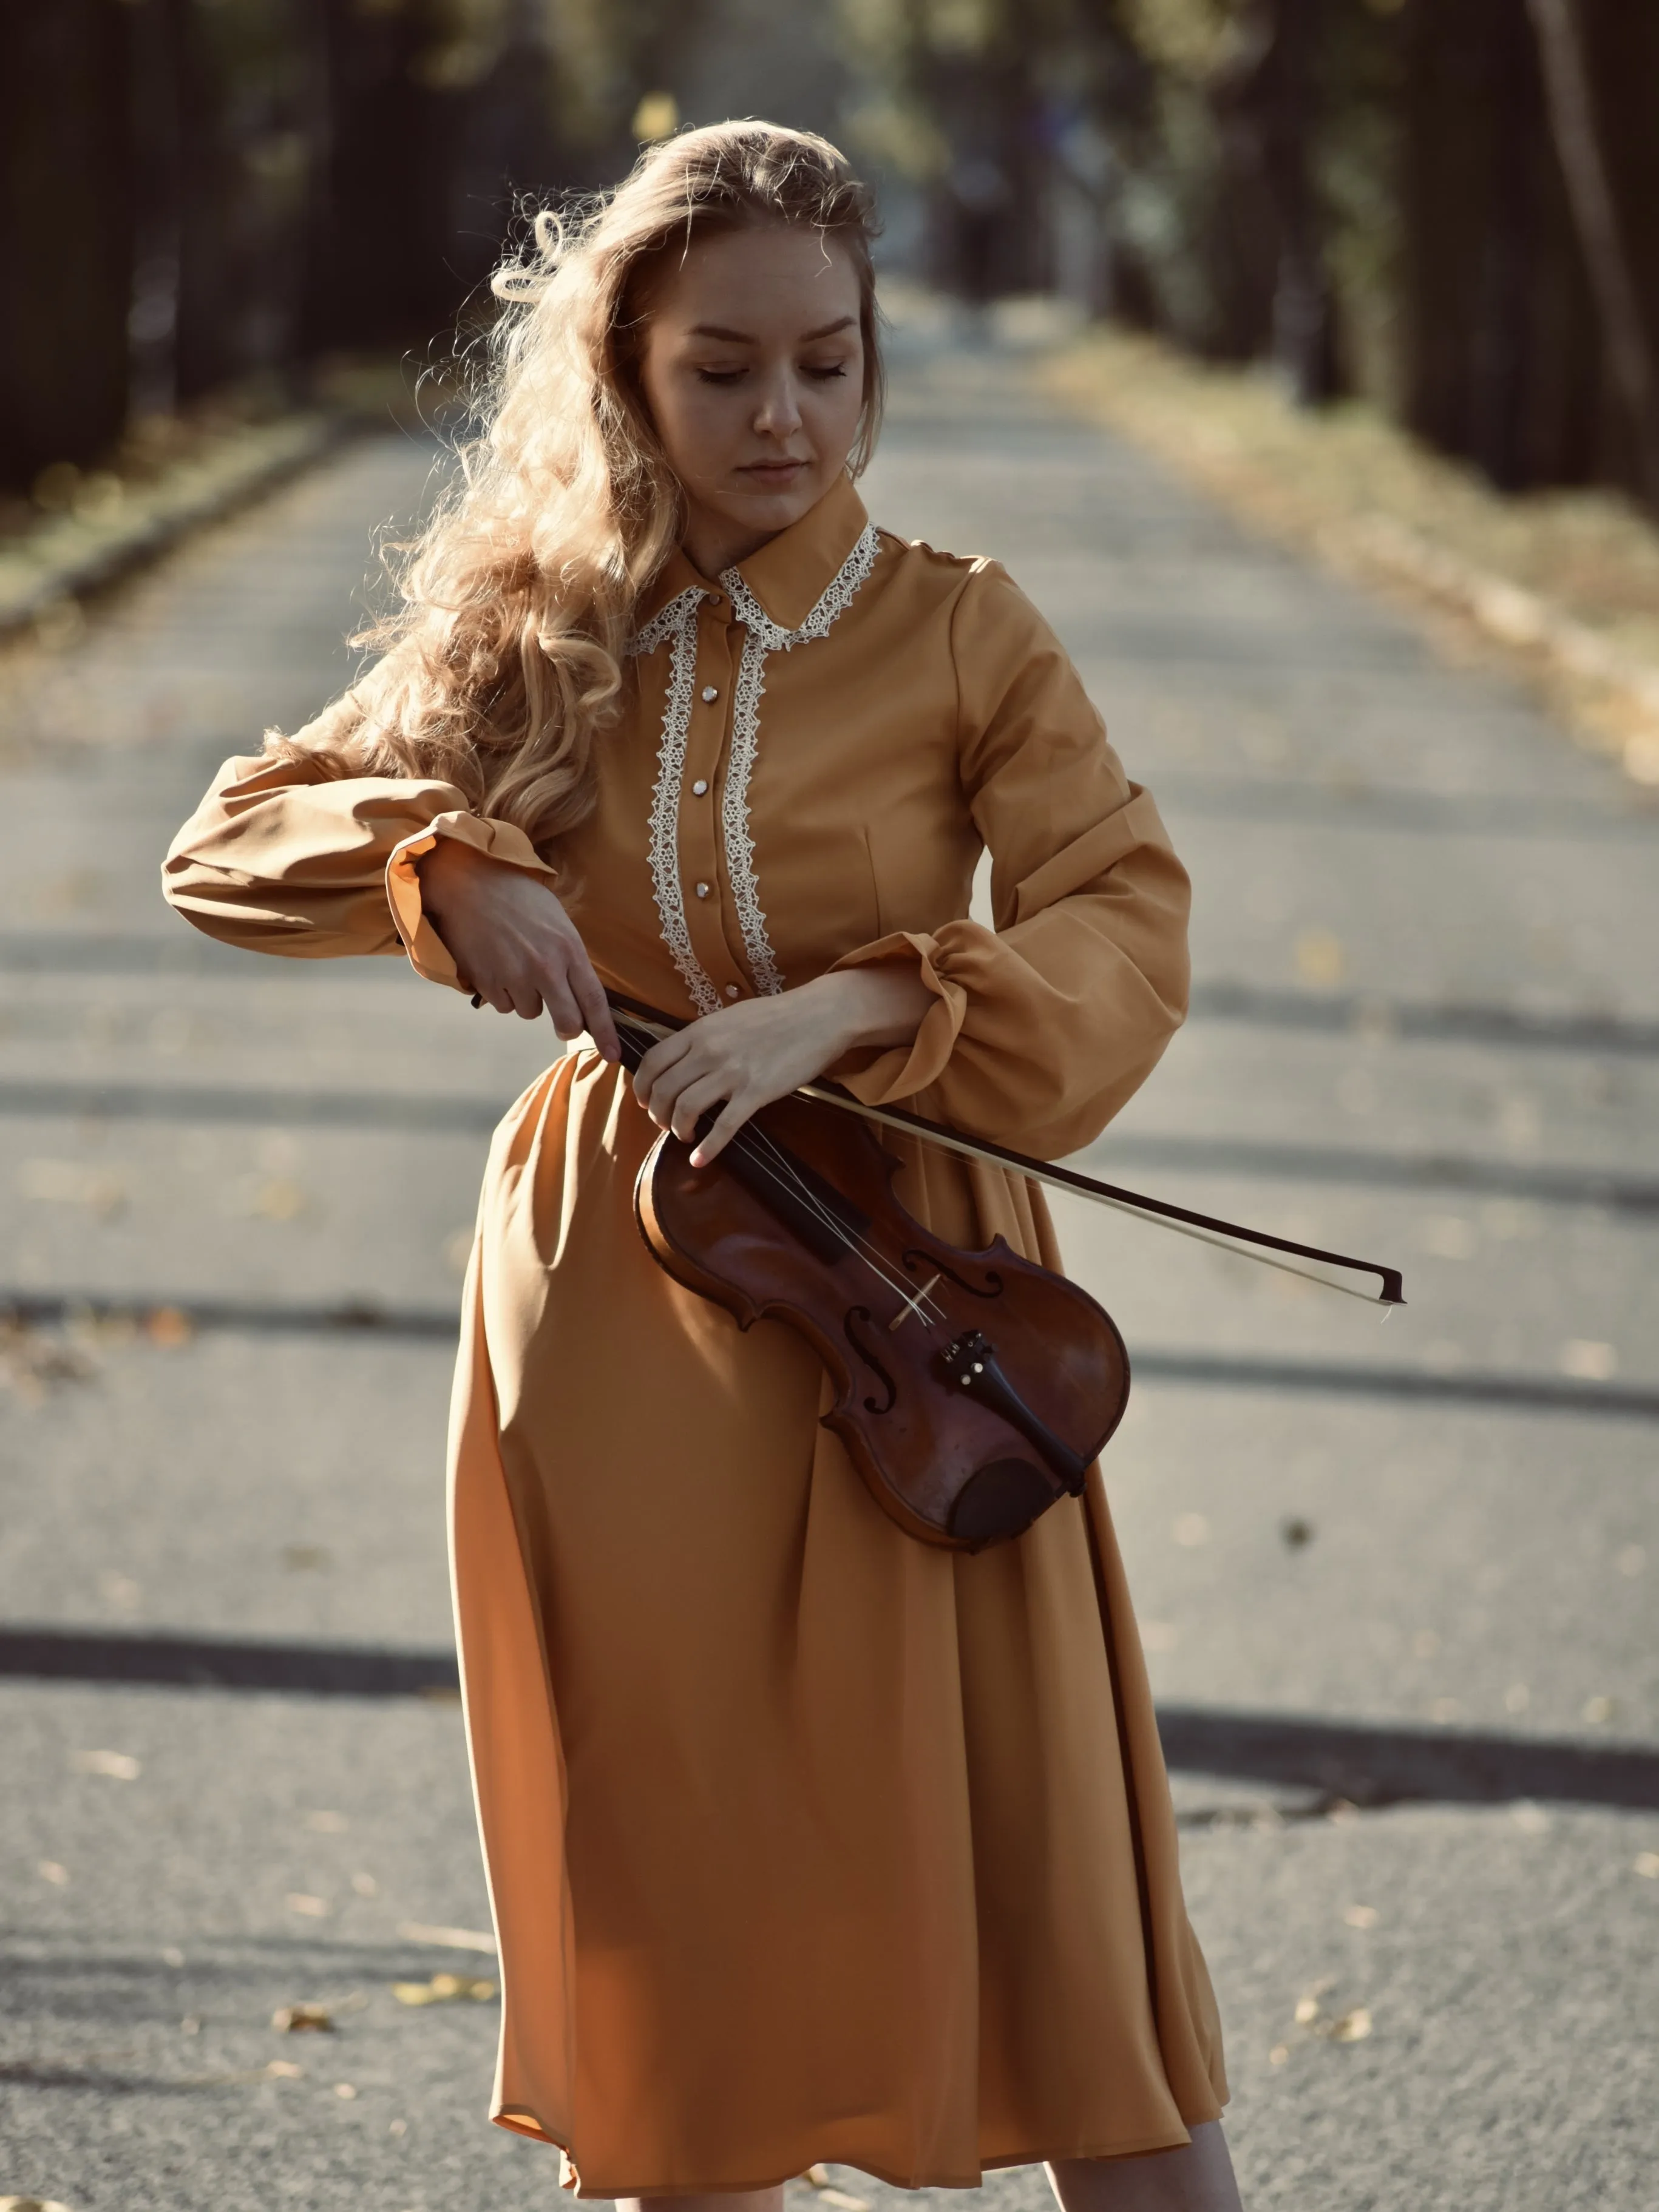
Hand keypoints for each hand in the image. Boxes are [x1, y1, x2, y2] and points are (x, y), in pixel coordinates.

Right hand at [417, 837, 619, 1059]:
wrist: (468, 883)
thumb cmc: (516, 895)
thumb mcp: (556, 919)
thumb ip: (569, 955)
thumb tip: (579, 990)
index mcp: (568, 949)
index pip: (594, 1000)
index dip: (605, 1031)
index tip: (613, 1054)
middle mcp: (544, 968)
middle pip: (567, 1020)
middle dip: (567, 1027)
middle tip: (563, 1023)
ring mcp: (514, 977)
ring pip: (530, 1012)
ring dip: (527, 998)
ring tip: (515, 964)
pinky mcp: (487, 982)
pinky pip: (503, 1006)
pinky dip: (502, 993)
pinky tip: (496, 965)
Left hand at [633, 966, 933, 1166]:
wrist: (820, 1016)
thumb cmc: (777, 1016)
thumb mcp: (730, 1017)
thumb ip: (704, 1037)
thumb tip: (684, 1058)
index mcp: (700, 1031)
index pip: (653, 1061)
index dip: (641, 1086)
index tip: (645, 1101)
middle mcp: (710, 1051)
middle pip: (664, 1089)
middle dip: (658, 1113)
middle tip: (665, 1123)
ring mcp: (732, 1073)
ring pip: (686, 1108)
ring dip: (678, 1128)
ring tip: (684, 1135)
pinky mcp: (756, 1092)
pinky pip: (723, 1127)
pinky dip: (707, 1148)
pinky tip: (700, 1159)